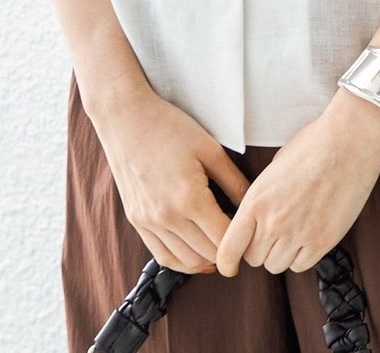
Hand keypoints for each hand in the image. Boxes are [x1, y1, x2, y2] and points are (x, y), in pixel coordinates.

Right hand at [89, 89, 251, 274]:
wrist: (126, 118)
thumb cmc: (171, 127)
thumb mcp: (210, 149)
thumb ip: (234, 182)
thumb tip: (253, 206)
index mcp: (190, 198)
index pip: (224, 239)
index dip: (243, 241)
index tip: (253, 234)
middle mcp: (168, 217)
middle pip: (208, 254)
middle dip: (228, 252)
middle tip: (242, 241)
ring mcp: (149, 222)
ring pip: (186, 261)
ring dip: (207, 260)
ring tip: (221, 248)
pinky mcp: (137, 221)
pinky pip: (163, 256)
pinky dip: (183, 261)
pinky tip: (196, 254)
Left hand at [213, 90, 379, 276]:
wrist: (349, 142)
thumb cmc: (312, 146)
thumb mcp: (274, 168)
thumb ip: (261, 199)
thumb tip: (256, 221)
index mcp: (256, 200)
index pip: (229, 248)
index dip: (226, 261)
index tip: (229, 264)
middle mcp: (274, 222)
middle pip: (254, 259)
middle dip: (259, 248)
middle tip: (271, 232)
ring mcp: (299, 234)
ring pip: (277, 265)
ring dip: (280, 253)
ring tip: (293, 230)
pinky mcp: (323, 242)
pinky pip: (301, 266)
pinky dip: (301, 256)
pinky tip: (308, 235)